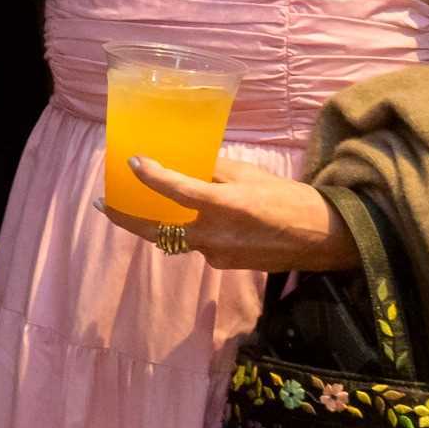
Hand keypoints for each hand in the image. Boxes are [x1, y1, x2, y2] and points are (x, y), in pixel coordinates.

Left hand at [94, 154, 356, 274]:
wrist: (324, 238)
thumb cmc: (290, 199)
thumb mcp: (251, 175)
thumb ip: (214, 172)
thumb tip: (187, 167)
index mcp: (225, 206)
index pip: (176, 191)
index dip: (150, 175)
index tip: (132, 162)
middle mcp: (215, 235)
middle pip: (157, 230)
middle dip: (127, 218)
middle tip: (104, 204)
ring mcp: (218, 255)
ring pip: (177, 238)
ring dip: (156, 224)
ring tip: (138, 206)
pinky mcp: (225, 265)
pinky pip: (198, 245)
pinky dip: (188, 231)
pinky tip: (187, 218)